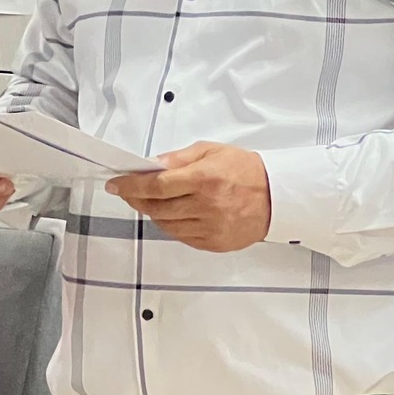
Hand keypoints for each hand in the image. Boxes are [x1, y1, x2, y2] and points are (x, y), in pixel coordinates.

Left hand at [105, 142, 271, 251]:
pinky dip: (170, 226)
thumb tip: (151, 165)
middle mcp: (206, 206)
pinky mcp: (214, 244)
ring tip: (149, 201)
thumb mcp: (211, 151)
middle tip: (127, 191)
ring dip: (151, 213)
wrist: (277, 196)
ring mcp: (211, 228)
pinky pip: (181, 237)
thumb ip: (178, 159)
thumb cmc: (246, 170)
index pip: (156, 186)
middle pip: (156, 208)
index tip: (116, 184)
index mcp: (204, 179)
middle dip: (136, 199)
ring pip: (166, 225)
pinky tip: (170, 214)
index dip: (131, 186)